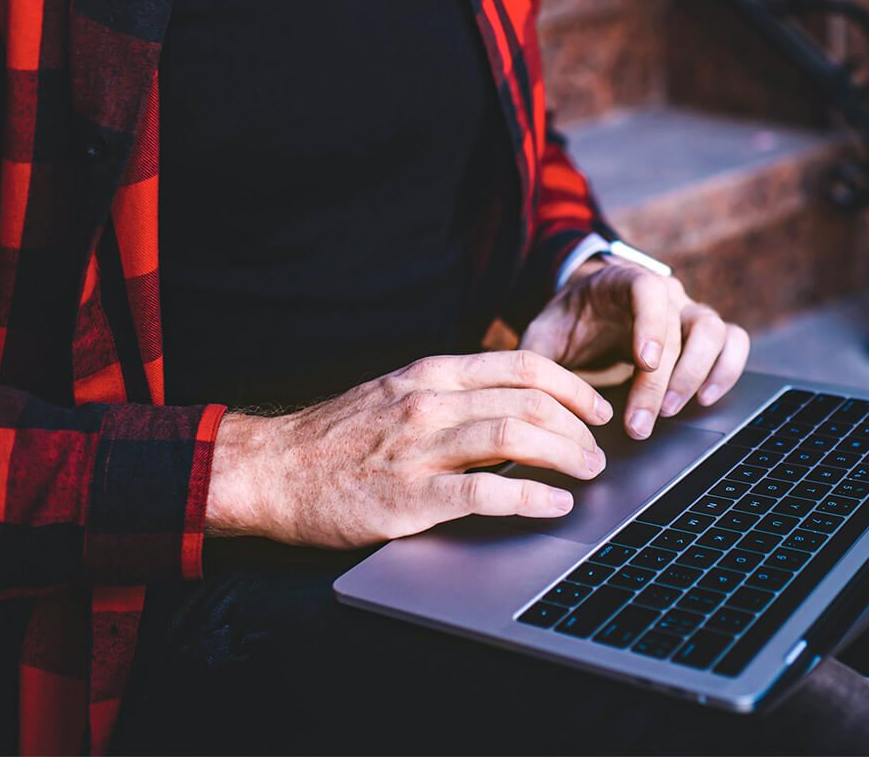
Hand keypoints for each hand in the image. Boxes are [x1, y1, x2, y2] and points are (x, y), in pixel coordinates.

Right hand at [205, 351, 613, 547]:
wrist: (270, 471)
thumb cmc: (335, 439)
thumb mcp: (394, 395)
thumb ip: (447, 394)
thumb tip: (509, 402)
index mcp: (431, 375)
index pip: (522, 364)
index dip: (571, 384)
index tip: (595, 405)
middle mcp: (430, 403)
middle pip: (530, 399)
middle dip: (578, 425)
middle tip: (598, 450)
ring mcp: (420, 448)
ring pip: (516, 436)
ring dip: (566, 455)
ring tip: (588, 473)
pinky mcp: (410, 496)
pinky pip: (486, 491)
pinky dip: (531, 497)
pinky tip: (554, 504)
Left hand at [519, 259, 749, 439]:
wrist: (587, 311)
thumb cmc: (566, 323)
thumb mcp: (542, 335)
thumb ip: (537, 359)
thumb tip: (530, 394)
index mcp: (624, 281)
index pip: (649, 290)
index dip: (652, 325)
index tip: (644, 363)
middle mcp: (665, 293)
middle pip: (682, 326)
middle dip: (664, 380)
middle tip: (641, 422)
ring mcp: (688, 311)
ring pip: (717, 332)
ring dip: (699, 375)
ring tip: (670, 411)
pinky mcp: (703, 335)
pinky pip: (733, 343)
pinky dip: (727, 370)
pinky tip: (705, 399)